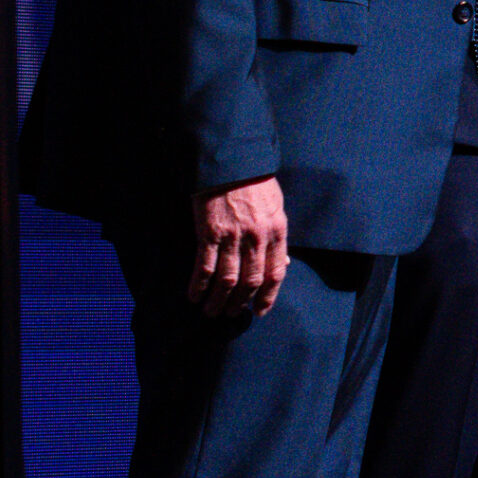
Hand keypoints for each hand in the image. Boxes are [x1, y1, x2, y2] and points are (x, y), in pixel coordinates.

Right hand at [189, 174, 287, 316]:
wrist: (231, 162)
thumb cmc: (255, 183)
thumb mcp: (276, 207)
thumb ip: (278, 238)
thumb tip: (283, 264)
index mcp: (277, 232)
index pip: (275, 273)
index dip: (267, 296)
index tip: (259, 310)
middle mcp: (257, 238)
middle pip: (250, 281)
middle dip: (240, 303)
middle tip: (230, 314)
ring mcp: (233, 237)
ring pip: (227, 280)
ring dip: (218, 300)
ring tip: (211, 312)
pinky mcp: (210, 233)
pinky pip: (205, 267)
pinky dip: (198, 285)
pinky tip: (194, 295)